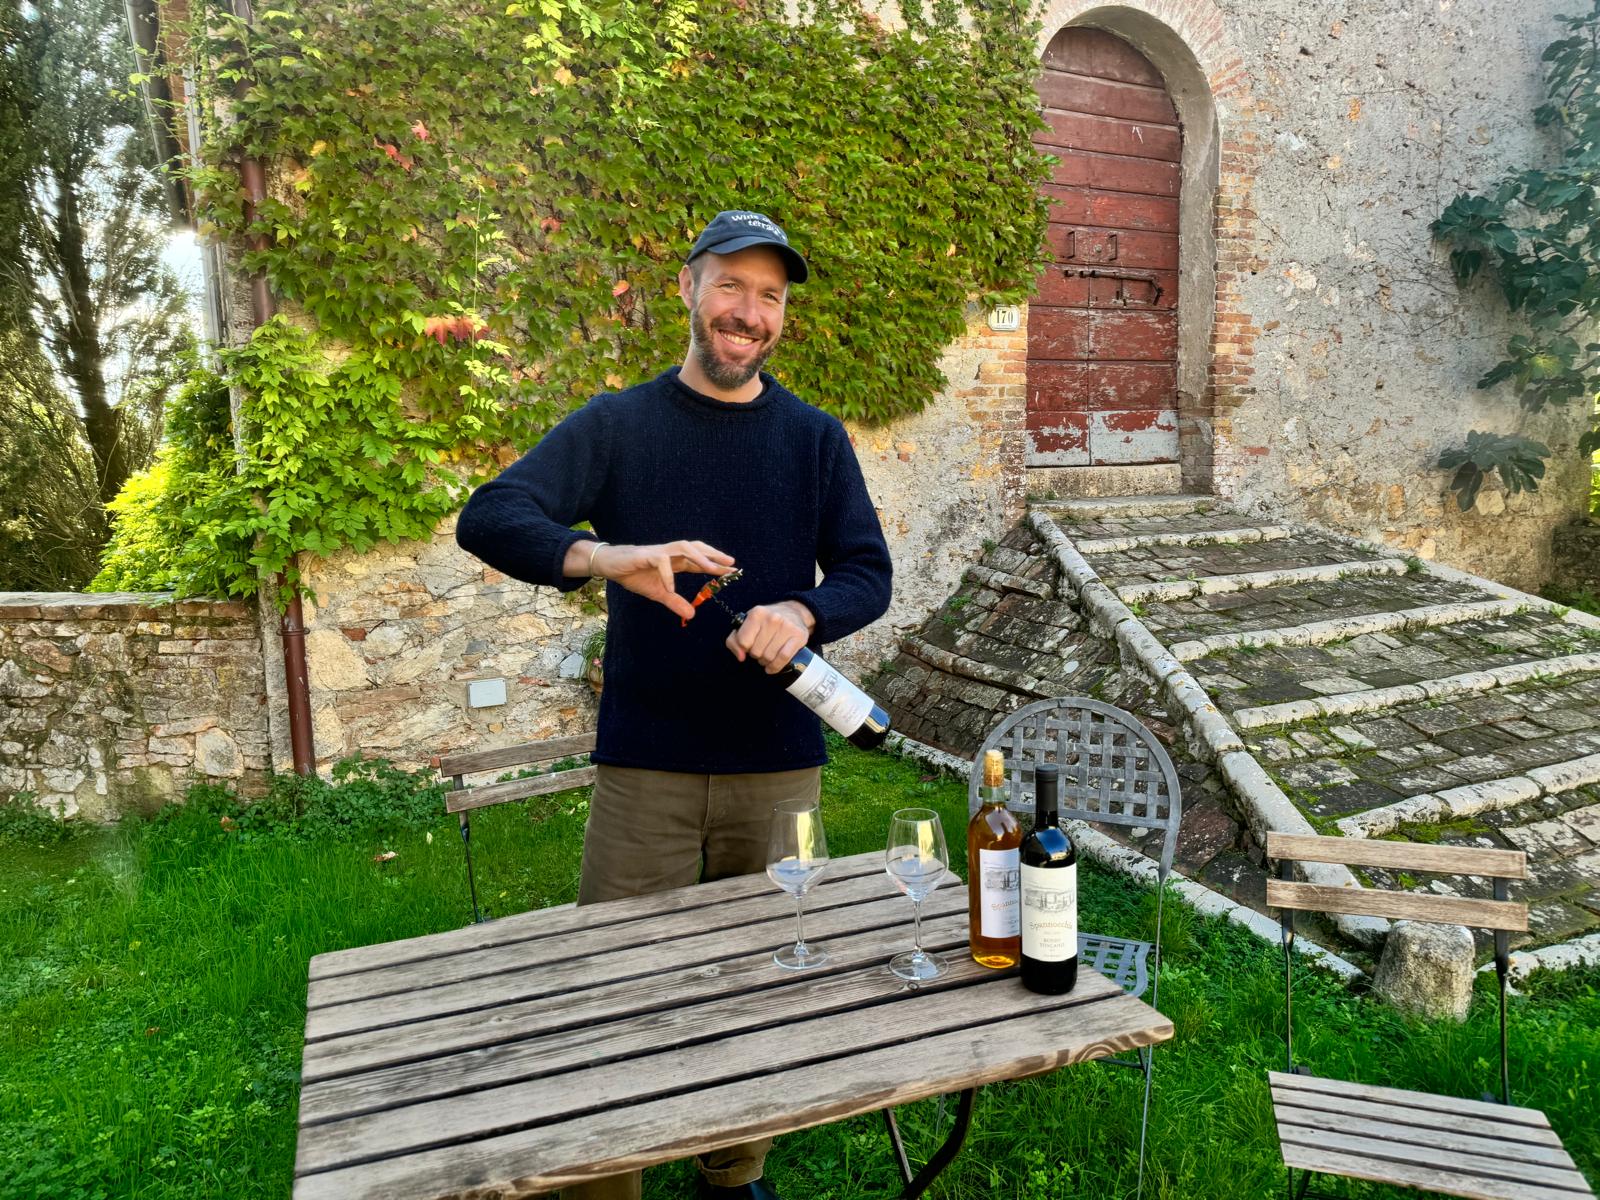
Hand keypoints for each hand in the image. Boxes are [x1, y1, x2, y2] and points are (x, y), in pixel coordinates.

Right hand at [590, 541, 734, 621]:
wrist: (610, 566)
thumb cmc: (634, 575)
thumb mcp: (658, 593)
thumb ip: (675, 602)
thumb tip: (691, 615)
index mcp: (675, 561)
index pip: (699, 560)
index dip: (716, 564)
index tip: (732, 570)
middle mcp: (670, 553)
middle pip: (696, 548)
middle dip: (714, 555)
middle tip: (731, 564)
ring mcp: (658, 552)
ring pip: (683, 547)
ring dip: (699, 557)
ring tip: (712, 569)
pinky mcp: (645, 555)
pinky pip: (660, 562)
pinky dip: (667, 574)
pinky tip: (671, 587)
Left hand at [727, 601, 815, 672]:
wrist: (792, 612)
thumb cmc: (766, 622)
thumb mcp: (746, 625)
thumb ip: (734, 641)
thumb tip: (740, 656)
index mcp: (757, 613)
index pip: (743, 641)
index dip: (744, 648)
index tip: (749, 646)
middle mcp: (773, 618)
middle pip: (756, 651)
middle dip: (756, 655)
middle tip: (760, 651)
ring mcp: (787, 627)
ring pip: (769, 656)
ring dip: (766, 661)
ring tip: (767, 656)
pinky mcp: (799, 636)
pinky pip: (783, 658)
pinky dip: (776, 666)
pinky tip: (772, 666)